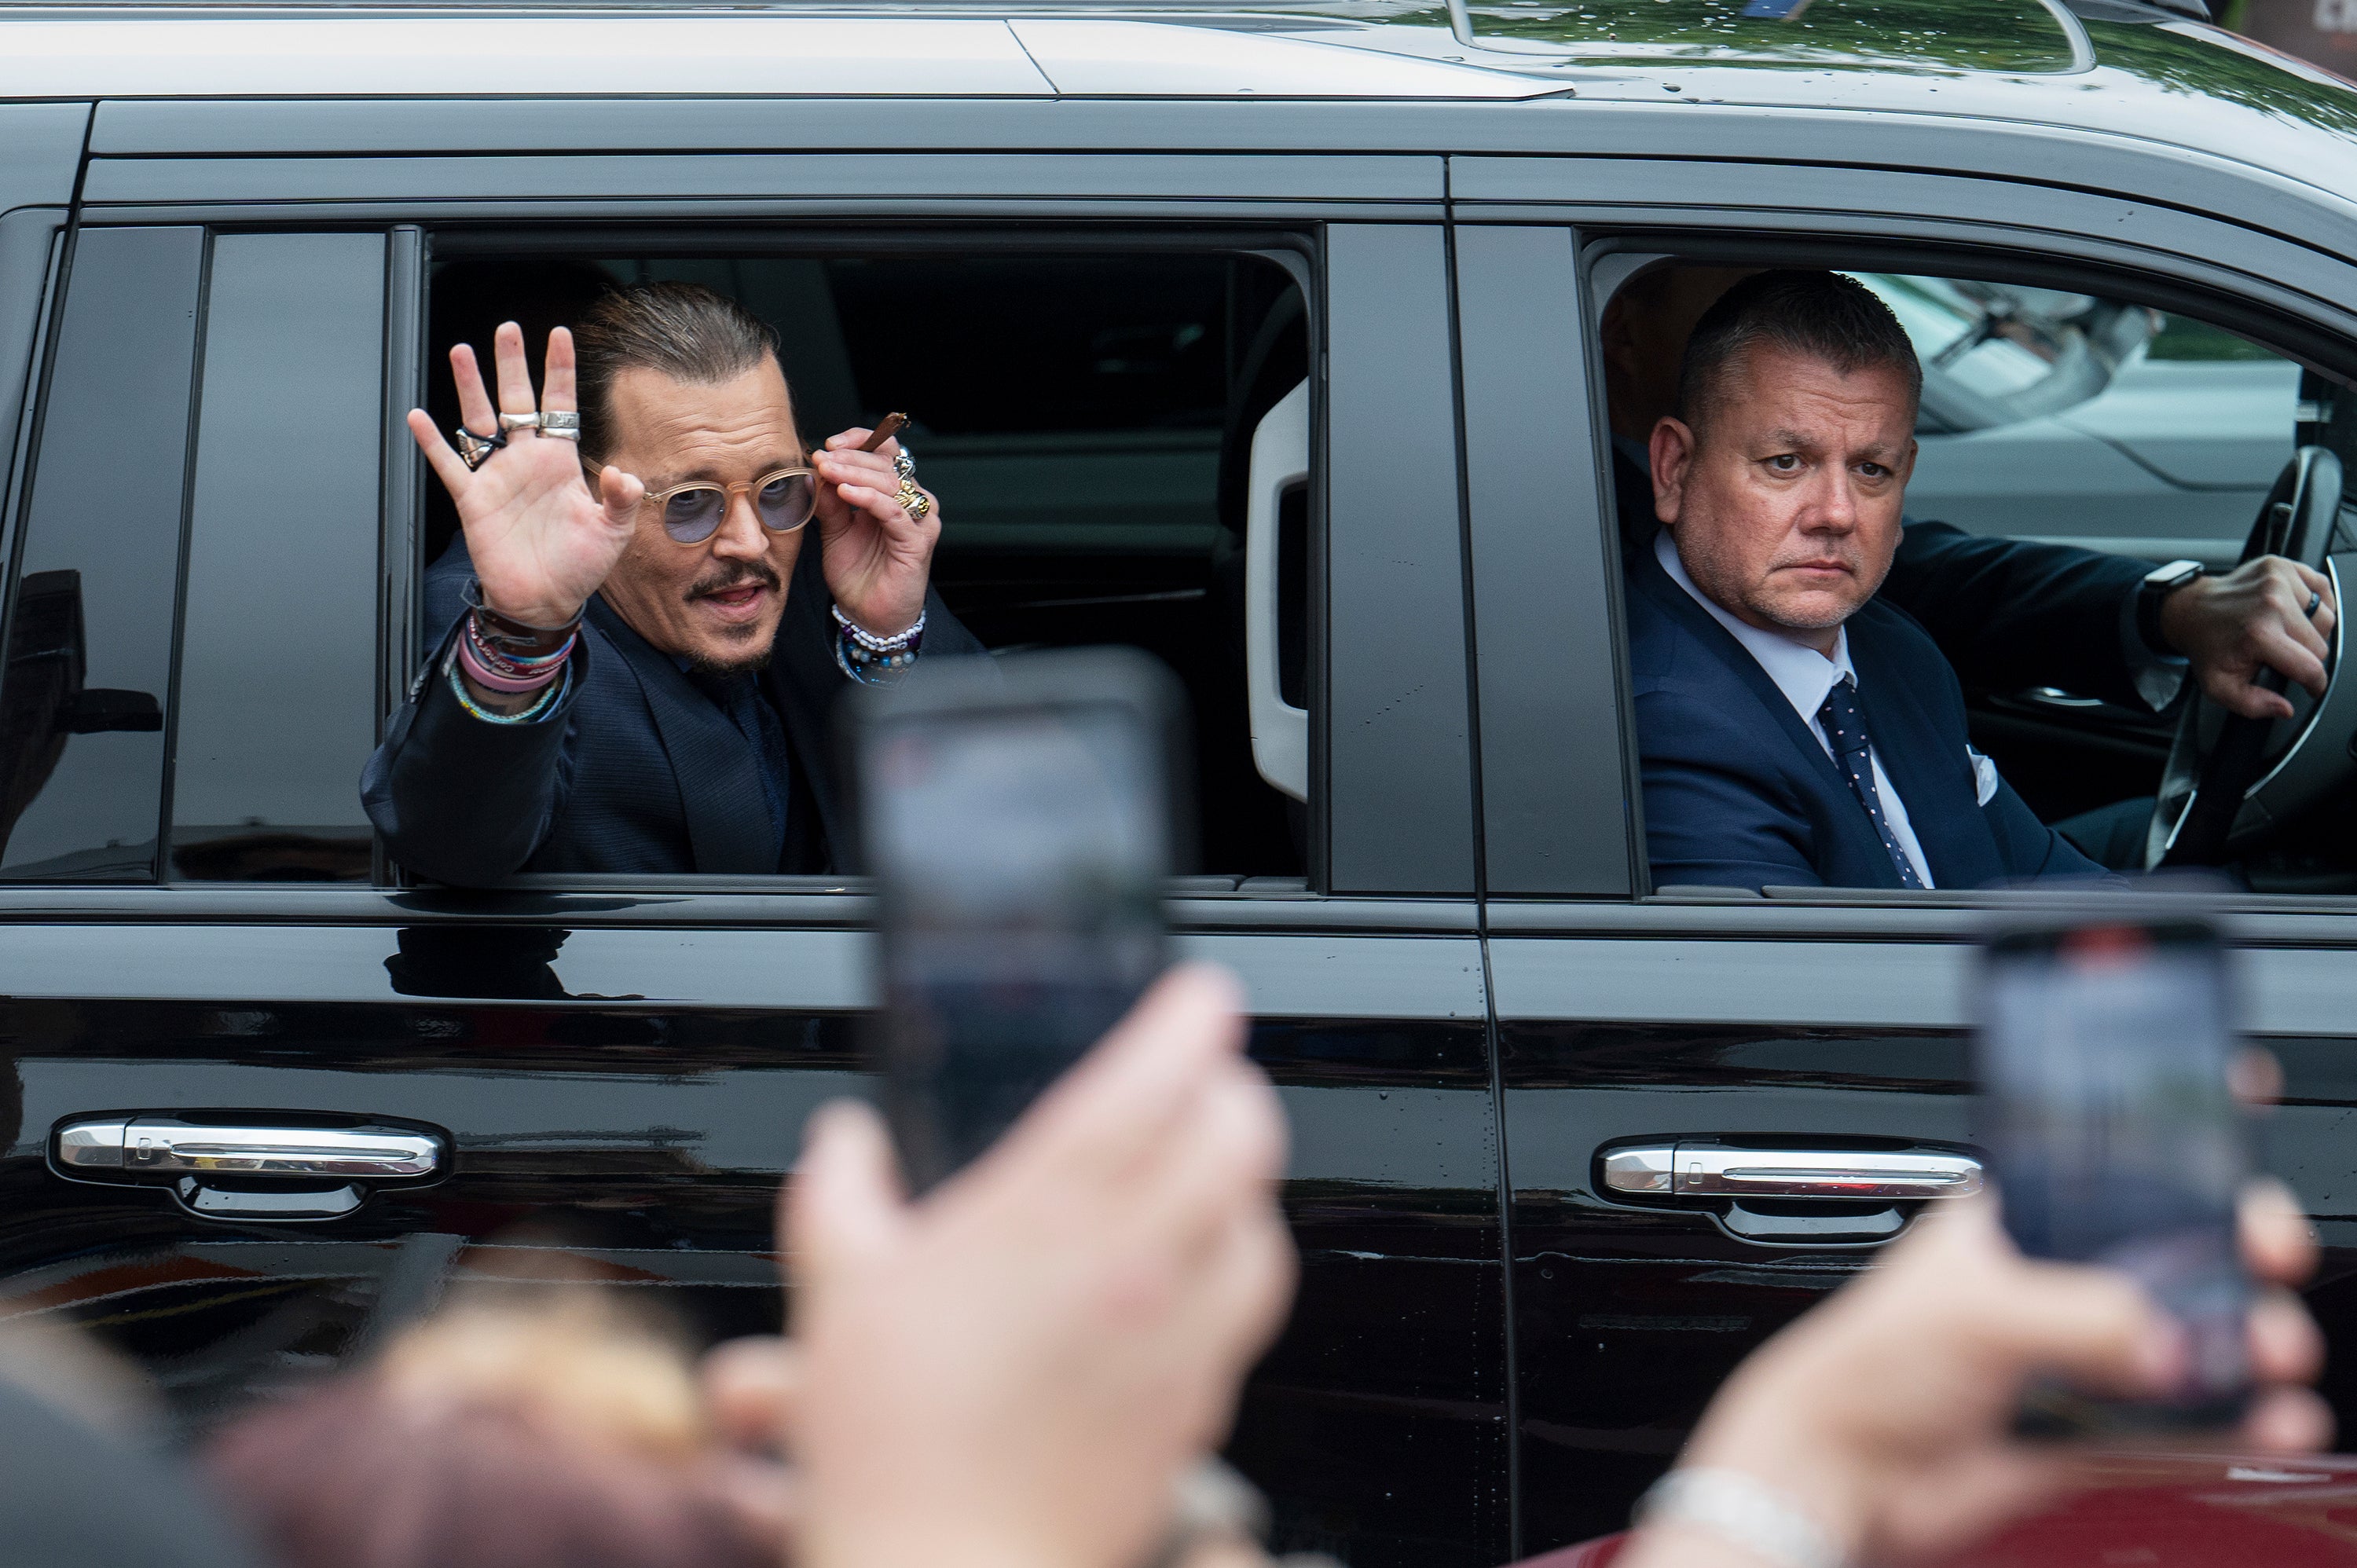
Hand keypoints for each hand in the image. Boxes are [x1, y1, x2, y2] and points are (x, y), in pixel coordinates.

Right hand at [406, 323, 644, 626]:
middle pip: (517, 401)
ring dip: (471, 387)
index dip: (559, 370)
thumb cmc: (580, 566)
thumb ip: (623, 499)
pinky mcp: (474, 500)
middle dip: (512, 364)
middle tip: (507, 329)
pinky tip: (419, 416)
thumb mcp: (614, 532)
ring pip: (480, 421)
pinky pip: (450, 465)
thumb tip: (623, 474)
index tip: (559, 334)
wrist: (546, 600)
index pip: (560, 404)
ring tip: (462, 352)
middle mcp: (527, 460)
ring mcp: (498, 477)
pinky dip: (433, 442)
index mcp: (561, 461)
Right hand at [784, 966, 1295, 1567]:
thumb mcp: (839, 1292)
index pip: (1155, 1079)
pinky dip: (1240, 1263)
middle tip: (1207, 1077)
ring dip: (1245, 1178)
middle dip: (1235, 1087)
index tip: (1200, 997)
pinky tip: (1201, 1269)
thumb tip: (843, 1141)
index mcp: (1048, 1216)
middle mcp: (1134, 1264)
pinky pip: (1252, 1306)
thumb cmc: (895, 1444)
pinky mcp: (1200, 1400)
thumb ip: (840, 1195)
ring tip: (1210, 1168)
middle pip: (1242, 1136)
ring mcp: (1180, 1334)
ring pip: (1263, 1221)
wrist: (953, 1565)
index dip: (1192, 1019)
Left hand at [812, 426, 940, 638]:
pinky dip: (869, 498)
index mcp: (892, 493)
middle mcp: (910, 501)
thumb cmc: (857, 573)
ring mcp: (918, 520)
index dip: (859, 440)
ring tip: (828, 471)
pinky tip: (846, 492)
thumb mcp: (834, 530)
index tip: (829, 443)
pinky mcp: (918, 541)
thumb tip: (816, 468)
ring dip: (856, 472)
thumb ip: (829, 501)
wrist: (868, 615)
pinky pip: (894, 511)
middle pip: (886, 463)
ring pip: (891, 482)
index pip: (885, 451)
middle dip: (850, 457)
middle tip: (822, 457)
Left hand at [1620, 1186, 2328, 1567]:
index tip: (2240, 1120)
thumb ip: (2077, 1316)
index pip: (2111, 1164)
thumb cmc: (1866, 1365)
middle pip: (2175, 1250)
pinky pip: (2183, 1423)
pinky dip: (2232, 1424)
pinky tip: (2267, 1421)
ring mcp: (2079, 1355)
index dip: (2179, 1144)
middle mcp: (2057, 1279)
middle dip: (2237, 1249)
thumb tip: (2166, 1341)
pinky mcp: (2092, 1431)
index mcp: (2020, 1220)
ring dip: (2247, 1342)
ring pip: (2191, 1338)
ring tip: (2275, 1352)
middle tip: (2269, 1257)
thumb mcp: (1972, 1313)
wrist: (1841, 1471)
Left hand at [2158, 555, 2338, 721]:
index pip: (2310, 667)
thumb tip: (2284, 709)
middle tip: (2283, 655)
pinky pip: (2322, 590)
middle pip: (2320, 644)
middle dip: (2307, 656)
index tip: (2310, 686)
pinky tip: (2294, 613)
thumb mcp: (2219, 686)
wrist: (2191, 610)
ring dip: (2311, 630)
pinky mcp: (2282, 566)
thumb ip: (2252, 705)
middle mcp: (2271, 604)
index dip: (2314, 683)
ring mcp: (2278, 581)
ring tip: (2285, 632)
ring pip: (2325, 618)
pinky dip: (2315, 604)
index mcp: (2258, 634)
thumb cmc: (2207, 646)